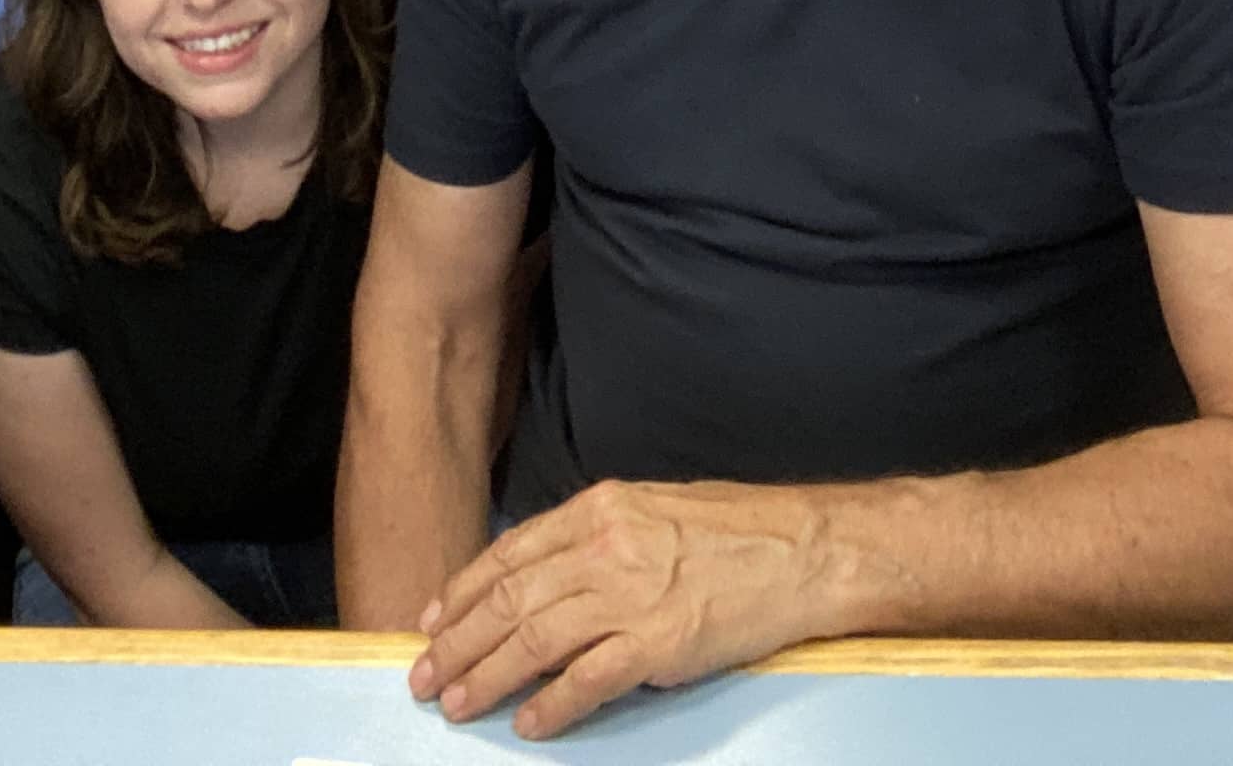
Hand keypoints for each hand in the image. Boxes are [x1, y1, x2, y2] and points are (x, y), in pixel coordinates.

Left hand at [409, 478, 832, 738]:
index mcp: (600, 511)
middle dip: (457, 642)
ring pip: (532, 639)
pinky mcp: (659, 641)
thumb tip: (548, 575)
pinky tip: (527, 722)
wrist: (806, 549)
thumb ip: (598, 537)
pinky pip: (587, 679)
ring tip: (457, 703)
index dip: (461, 591)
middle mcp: (605, 547)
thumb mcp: (654, 509)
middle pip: (508, 599)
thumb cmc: (739, 531)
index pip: (509, 555)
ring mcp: (631, 594)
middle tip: (425, 676)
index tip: (430, 621)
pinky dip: (550, 704)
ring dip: (486, 677)